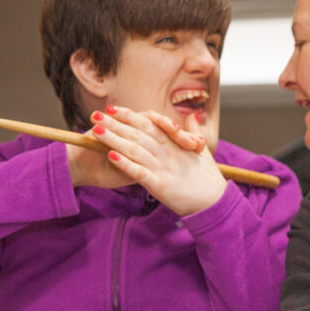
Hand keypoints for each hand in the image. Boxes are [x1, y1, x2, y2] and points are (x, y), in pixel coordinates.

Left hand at [92, 105, 225, 214]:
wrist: (214, 202)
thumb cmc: (208, 178)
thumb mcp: (202, 151)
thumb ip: (193, 132)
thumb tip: (192, 115)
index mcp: (175, 144)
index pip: (149, 124)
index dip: (130, 115)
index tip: (113, 108)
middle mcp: (166, 153)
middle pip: (136, 133)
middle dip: (114, 123)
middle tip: (95, 114)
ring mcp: (162, 168)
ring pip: (134, 149)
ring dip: (113, 139)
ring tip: (95, 130)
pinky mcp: (159, 185)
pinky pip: (139, 172)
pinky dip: (124, 164)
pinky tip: (110, 157)